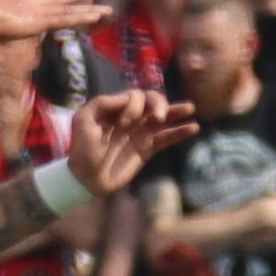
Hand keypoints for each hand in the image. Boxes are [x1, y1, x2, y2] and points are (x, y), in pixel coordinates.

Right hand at [0, 0, 108, 39]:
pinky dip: (82, 17)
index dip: (51, 2)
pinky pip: (67, 20)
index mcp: (17, 0)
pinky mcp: (41, 21)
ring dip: (88, 11)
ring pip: (68, 11)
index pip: (39, 2)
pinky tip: (96, 17)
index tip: (61, 0)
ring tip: (106, 11)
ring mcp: (37, 10)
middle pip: (58, 0)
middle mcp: (31, 2)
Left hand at [66, 89, 195, 193]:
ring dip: (176, 110)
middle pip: (152, 100)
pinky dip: (181, 132)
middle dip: (158, 104)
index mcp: (116, 108)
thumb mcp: (84, 120)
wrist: (87, 179)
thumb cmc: (82, 150)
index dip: (134, 106)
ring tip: (189, 108)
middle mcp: (131, 117)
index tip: (124, 124)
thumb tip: (128, 97)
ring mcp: (140, 133)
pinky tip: (194, 127)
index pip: (135, 96)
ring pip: (163, 116)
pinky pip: (167, 138)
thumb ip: (101, 103)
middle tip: (156, 119)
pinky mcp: (147, 149)